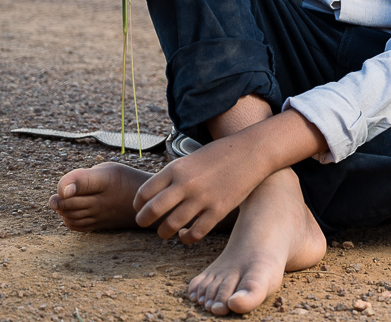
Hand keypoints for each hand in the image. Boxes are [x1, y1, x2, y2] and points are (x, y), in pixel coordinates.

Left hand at [134, 132, 269, 242]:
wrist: (252, 151)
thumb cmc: (221, 153)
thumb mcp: (192, 157)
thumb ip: (175, 174)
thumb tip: (159, 193)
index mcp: (176, 168)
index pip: (144, 192)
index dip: (138, 204)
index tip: (139, 208)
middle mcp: (186, 184)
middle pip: (153, 210)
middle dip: (143, 221)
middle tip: (143, 223)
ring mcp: (202, 198)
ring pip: (171, 225)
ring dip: (163, 233)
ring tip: (164, 233)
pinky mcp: (218, 210)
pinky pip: (195, 233)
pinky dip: (186, 238)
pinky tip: (186, 235)